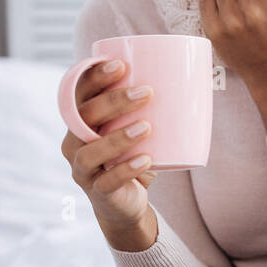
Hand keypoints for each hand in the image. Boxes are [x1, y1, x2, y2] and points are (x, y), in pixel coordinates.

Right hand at [61, 59, 157, 231]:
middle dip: (113, 102)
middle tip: (146, 92)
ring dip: (117, 138)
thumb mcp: (137, 129)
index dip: (95, 78)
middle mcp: (74, 143)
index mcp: (81, 122)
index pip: (79, 94)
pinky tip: (146, 160)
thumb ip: (150, 107)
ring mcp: (82, 170)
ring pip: (89, 152)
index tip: (121, 64)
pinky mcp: (98, 192)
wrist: (126, 201)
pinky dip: (126, 170)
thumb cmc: (132, 155)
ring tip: (147, 126)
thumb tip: (192, 75)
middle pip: (84, 118)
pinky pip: (107, 182)